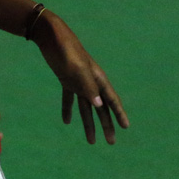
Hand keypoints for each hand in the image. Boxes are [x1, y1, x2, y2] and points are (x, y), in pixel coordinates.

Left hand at [31, 10, 128, 144]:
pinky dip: (68, 110)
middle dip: (106, 125)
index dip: (119, 113)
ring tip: (92, 141)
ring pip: (86, 107)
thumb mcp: (76, 69)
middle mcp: (90, 81)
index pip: (111, 99)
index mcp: (97, 78)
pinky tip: (66, 122)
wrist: (51, 35)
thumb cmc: (66, 49)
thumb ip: (88, 86)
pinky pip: (69, 99)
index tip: (126, 127)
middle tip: (111, 142)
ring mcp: (78, 81)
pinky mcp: (66, 79)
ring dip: (89, 124)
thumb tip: (99, 106)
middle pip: (100, 108)